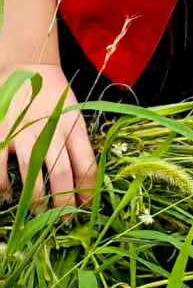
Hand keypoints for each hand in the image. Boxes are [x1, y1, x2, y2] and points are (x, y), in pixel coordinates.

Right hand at [0, 63, 96, 208]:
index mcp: (75, 126)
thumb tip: (85, 179)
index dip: (88, 190)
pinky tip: (6, 194)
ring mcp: (23, 131)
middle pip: (62, 172)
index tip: (87, 208)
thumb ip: (78, 143)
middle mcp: (51, 130)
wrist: (27, 68)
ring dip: (35, 198)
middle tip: (63, 219)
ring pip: (32, 172)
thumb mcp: (75, 115)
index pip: (87, 164)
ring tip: (38, 213)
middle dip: (63, 201)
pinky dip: (1, 184)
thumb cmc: (55, 97)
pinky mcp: (1, 133)